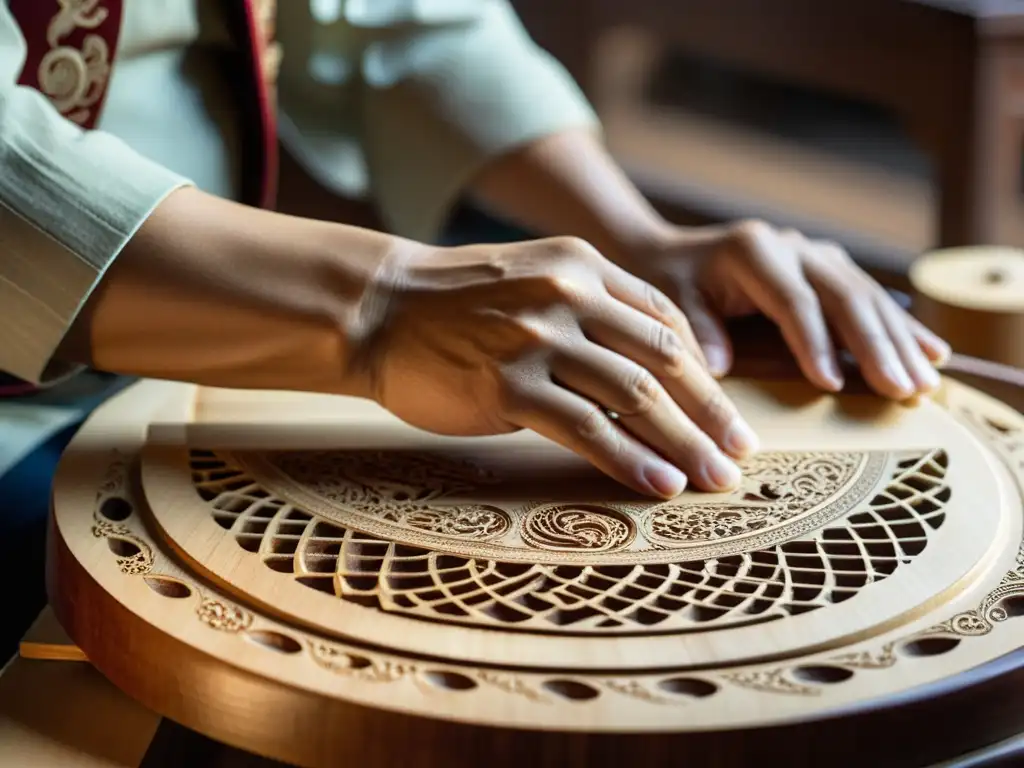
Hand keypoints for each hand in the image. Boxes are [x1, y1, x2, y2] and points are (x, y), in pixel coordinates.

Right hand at [354, 237, 759, 497]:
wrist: (376, 309)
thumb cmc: (454, 305)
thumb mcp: (531, 281)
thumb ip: (587, 308)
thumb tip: (642, 367)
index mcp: (582, 266)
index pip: (665, 319)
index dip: (705, 371)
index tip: (725, 411)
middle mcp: (569, 294)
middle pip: (665, 358)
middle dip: (712, 412)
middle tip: (743, 453)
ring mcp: (538, 337)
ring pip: (636, 394)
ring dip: (685, 443)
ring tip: (716, 480)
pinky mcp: (508, 383)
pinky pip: (587, 426)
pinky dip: (631, 459)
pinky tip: (659, 484)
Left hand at [622, 221, 950, 399]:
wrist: (666, 254)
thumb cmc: (665, 284)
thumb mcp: (669, 304)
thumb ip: (695, 331)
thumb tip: (718, 369)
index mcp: (753, 252)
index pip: (794, 301)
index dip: (816, 343)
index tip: (832, 385)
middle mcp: (791, 247)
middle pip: (844, 297)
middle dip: (877, 347)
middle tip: (902, 391)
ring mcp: (814, 255)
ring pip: (867, 298)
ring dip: (900, 342)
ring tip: (925, 385)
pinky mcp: (827, 268)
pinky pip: (871, 298)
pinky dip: (902, 328)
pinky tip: (933, 354)